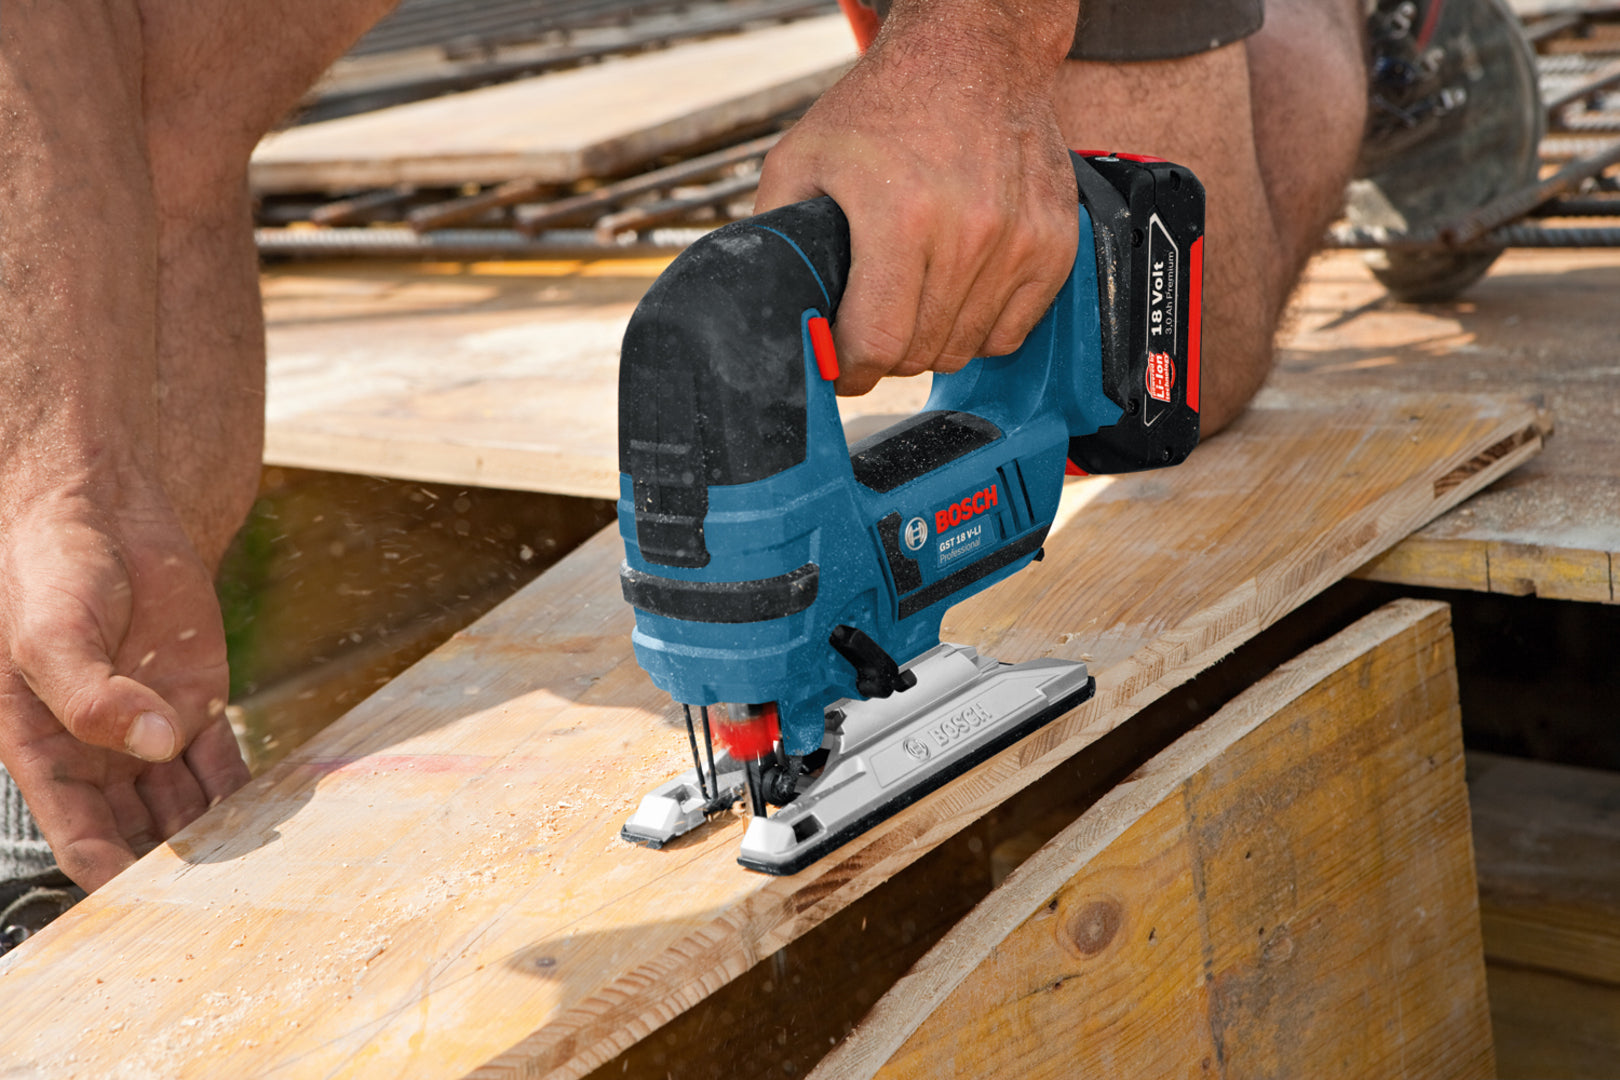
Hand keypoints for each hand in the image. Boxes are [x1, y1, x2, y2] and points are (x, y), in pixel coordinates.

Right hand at [0, 476, 249, 890]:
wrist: (107, 516)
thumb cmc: (53, 572)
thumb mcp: (52, 636)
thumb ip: (92, 696)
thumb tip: (152, 743)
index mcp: (44, 748)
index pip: (76, 832)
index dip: (108, 869)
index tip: (147, 898)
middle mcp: (97, 752)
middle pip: (135, 830)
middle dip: (170, 862)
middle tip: (217, 891)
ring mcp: (151, 730)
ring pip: (183, 804)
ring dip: (213, 833)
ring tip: (253, 861)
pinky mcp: (198, 703)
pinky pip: (223, 762)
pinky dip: (245, 789)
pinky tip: (271, 813)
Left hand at [755, 0, 1079, 395]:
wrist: (976, 55)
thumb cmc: (885, 105)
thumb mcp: (802, 157)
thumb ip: (776, 234)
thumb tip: (767, 306)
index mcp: (900, 217)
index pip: (879, 343)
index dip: (850, 369)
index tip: (840, 366)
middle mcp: (968, 233)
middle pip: (922, 353)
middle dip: (887, 355)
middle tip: (871, 329)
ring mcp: (1020, 241)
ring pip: (967, 349)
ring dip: (933, 343)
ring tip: (912, 306)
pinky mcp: (1055, 244)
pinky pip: (1012, 332)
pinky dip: (980, 330)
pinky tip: (955, 296)